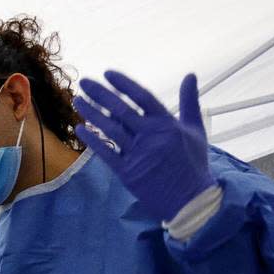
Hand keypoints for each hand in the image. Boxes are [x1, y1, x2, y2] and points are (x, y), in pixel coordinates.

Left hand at [74, 71, 215, 220]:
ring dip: (92, 113)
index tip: (108, 74)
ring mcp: (138, 154)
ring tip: (77, 101)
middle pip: (121, 109)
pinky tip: (80, 128)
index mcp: (167, 123)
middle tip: (84, 83)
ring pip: (110, 129)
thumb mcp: (196, 129)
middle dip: (101, 94)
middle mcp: (151, 136)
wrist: (190, 200)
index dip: (123, 84)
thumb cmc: (193, 164)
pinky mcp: (128, 173)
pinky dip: (92, 140)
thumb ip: (190, 101)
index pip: (141, 96)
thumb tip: (191, 75)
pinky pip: (106, 153)